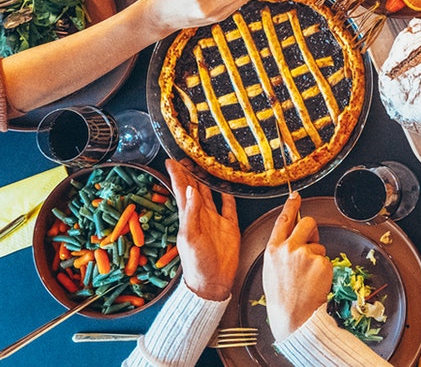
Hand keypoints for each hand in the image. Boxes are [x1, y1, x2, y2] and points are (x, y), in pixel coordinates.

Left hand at [166, 158, 238, 300]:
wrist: (213, 282)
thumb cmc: (197, 264)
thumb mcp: (190, 237)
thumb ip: (191, 213)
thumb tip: (192, 189)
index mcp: (188, 217)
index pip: (182, 190)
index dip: (177, 175)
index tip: (172, 160)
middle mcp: (201, 215)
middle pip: (195, 188)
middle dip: (191, 173)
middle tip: (189, 157)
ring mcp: (215, 220)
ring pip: (210, 194)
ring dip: (207, 180)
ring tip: (206, 166)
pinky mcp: (229, 226)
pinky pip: (228, 205)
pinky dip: (227, 194)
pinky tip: (227, 186)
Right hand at [263, 194, 330, 340]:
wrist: (293, 317)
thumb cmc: (282, 297)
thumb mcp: (272, 270)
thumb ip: (281, 252)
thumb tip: (294, 239)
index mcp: (273, 250)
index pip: (283, 220)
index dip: (290, 206)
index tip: (295, 196)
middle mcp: (288, 248)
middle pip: (307, 223)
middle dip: (313, 230)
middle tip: (311, 245)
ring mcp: (305, 254)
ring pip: (319, 244)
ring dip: (317, 256)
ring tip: (308, 276)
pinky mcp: (321, 262)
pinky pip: (326, 259)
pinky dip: (324, 269)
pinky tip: (315, 282)